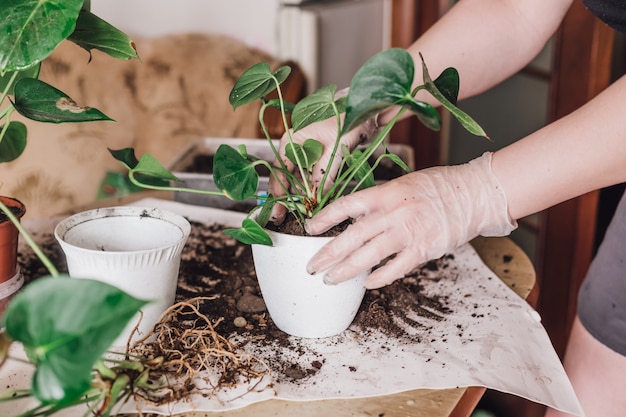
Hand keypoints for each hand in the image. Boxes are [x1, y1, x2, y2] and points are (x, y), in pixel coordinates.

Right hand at [268, 90, 378, 224]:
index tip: (278, 213)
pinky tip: (317, 201)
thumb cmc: (348, 117)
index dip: (277, 195)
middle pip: (288, 178)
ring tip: (304, 213)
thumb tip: (316, 198)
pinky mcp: (323, 157)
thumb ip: (324, 174)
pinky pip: (316, 177)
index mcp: (291, 141)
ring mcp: (310, 153)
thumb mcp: (335, 148)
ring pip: (302, 180)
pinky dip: (316, 189)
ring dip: (304, 196)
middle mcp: (297, 148)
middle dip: (289, 198)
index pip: (279, 172)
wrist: (368, 105)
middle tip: (287, 219)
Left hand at [304, 152, 516, 288]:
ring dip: (347, 269)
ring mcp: (409, 231)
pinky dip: (379, 277)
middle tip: (312, 266)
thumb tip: (354, 216)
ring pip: (370, 254)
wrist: (474, 193)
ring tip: (330, 280)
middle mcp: (394, 212)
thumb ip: (379, 200)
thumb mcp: (403, 184)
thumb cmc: (439, 186)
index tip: (308, 229)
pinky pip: (396, 268)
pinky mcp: (424, 249)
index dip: (325, 217)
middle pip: (353, 235)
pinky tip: (366, 283)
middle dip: (329, 252)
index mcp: (386, 192)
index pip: (347, 205)